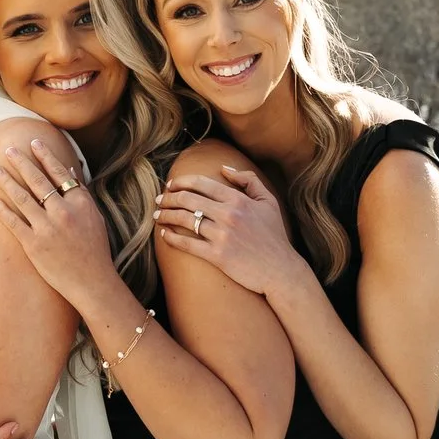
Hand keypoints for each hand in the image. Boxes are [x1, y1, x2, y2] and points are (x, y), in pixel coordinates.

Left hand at [0, 140, 120, 303]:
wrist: (92, 282)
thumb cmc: (95, 250)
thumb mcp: (95, 218)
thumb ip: (81, 195)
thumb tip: (71, 172)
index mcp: (80, 203)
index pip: (59, 172)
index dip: (45, 156)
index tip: (34, 142)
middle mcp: (63, 212)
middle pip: (37, 180)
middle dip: (21, 162)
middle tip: (8, 149)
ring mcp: (47, 228)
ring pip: (22, 197)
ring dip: (6, 181)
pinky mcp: (33, 244)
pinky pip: (13, 222)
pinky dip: (1, 209)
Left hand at [155, 166, 312, 301]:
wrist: (281, 269)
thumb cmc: (274, 236)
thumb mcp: (268, 202)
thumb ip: (248, 180)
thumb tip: (223, 169)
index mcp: (238, 199)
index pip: (202, 183)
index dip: (181, 182)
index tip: (170, 184)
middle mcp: (228, 215)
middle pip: (188, 199)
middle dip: (168, 197)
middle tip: (159, 200)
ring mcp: (222, 235)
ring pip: (184, 220)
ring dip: (166, 215)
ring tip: (157, 215)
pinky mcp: (217, 256)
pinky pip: (187, 244)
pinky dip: (172, 238)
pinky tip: (164, 235)